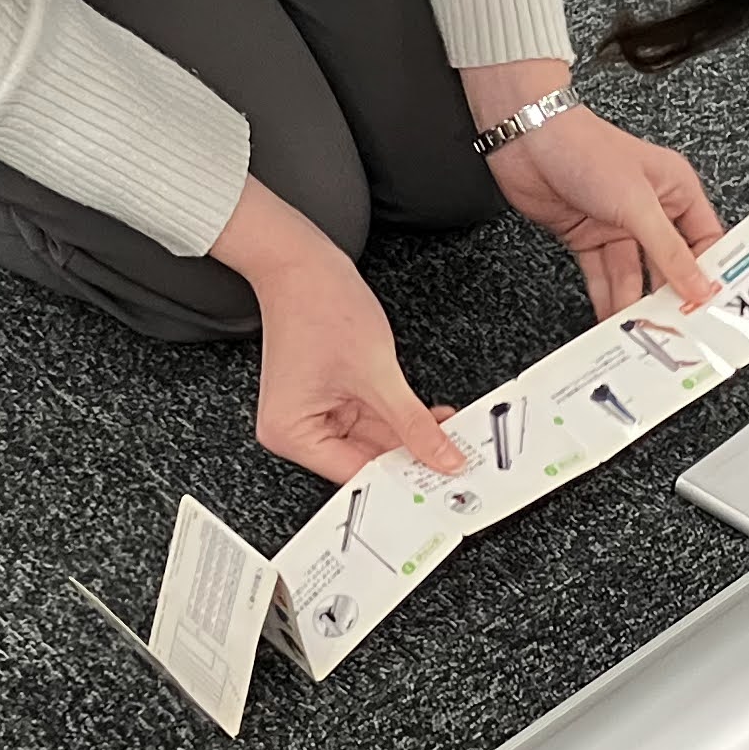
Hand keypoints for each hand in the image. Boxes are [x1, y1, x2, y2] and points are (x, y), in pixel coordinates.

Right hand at [214, 179, 463, 485]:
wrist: (302, 262)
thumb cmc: (319, 307)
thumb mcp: (376, 373)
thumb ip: (413, 424)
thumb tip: (442, 458)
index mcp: (292, 433)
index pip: (355, 474)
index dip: (401, 479)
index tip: (441, 486)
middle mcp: (297, 429)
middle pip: (365, 459)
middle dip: (412, 455)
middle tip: (456, 460)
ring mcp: (315, 412)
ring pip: (374, 439)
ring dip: (412, 435)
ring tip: (452, 434)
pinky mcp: (331, 396)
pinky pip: (372, 417)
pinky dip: (402, 416)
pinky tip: (434, 417)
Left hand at [467, 70, 724, 315]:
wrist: (526, 140)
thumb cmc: (584, 147)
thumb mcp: (637, 203)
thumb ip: (668, 250)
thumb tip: (698, 284)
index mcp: (676, 189)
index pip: (705, 240)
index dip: (710, 272)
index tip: (711, 305)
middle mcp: (651, 208)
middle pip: (669, 263)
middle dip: (670, 295)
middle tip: (676, 328)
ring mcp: (618, 223)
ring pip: (634, 274)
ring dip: (634, 303)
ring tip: (640, 332)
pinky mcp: (588, 236)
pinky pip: (603, 275)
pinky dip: (605, 297)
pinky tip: (610, 318)